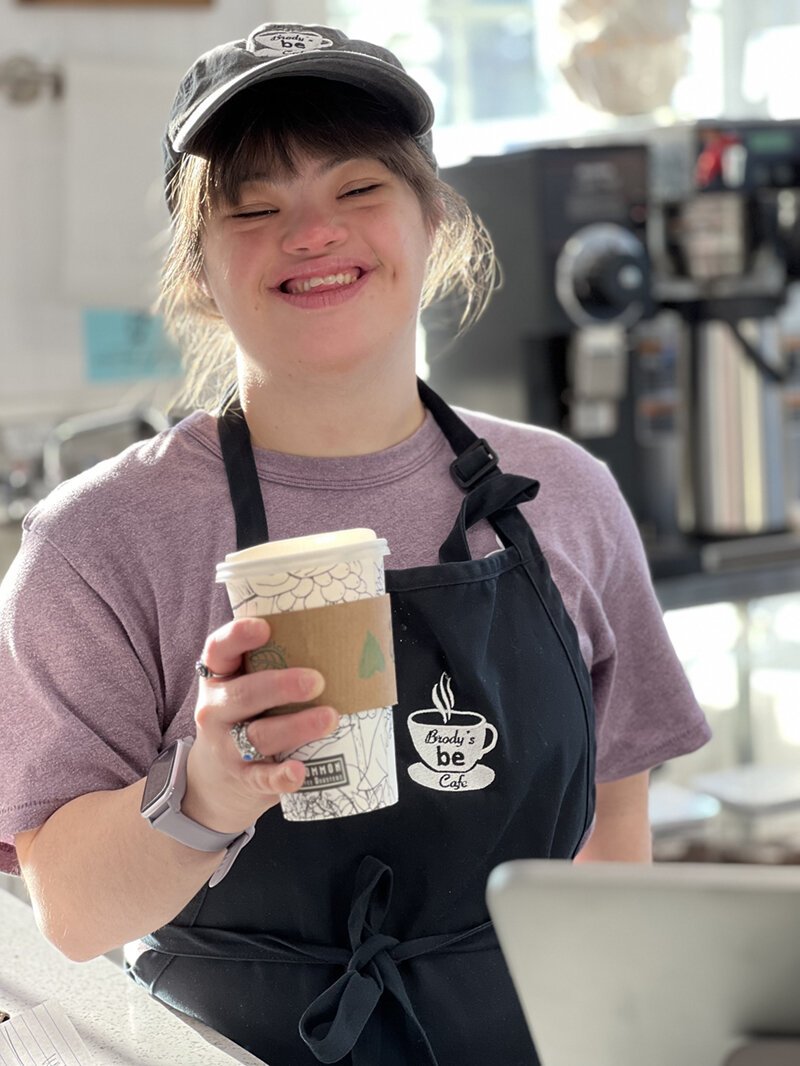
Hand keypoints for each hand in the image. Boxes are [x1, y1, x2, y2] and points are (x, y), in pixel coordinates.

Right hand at [182, 617, 338, 832]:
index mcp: (218, 678)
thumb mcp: (244, 687)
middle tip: (317, 681)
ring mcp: (226, 747)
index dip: (237, 636)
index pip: (219, 650)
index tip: (264, 627)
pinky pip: (262, 778)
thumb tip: (338, 636)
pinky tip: (299, 771)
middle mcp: (216, 710)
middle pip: (244, 694)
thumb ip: (272, 666)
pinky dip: (281, 776)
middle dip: (280, 686)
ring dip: (296, 726)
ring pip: (259, 735)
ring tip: (330, 718)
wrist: (215, 779)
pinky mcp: (243, 779)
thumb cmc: (245, 717)